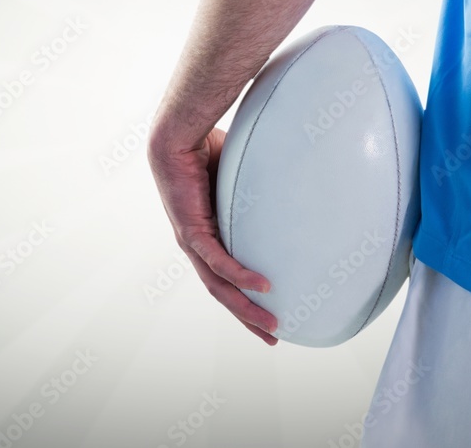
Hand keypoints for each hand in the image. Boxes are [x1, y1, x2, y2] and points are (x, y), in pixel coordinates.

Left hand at [148, 126, 277, 344]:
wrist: (177, 135)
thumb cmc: (206, 150)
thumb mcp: (240, 179)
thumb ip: (259, 192)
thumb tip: (294, 185)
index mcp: (206, 236)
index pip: (226, 277)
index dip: (246, 298)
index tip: (270, 314)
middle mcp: (196, 245)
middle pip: (223, 292)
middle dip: (248, 318)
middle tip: (273, 336)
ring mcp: (192, 241)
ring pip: (219, 286)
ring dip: (245, 308)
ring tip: (271, 324)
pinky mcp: (191, 230)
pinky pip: (218, 260)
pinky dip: (240, 275)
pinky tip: (262, 287)